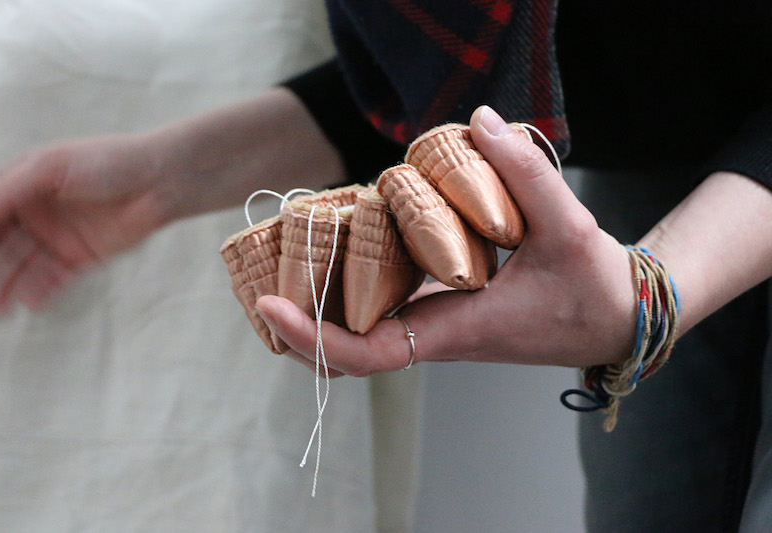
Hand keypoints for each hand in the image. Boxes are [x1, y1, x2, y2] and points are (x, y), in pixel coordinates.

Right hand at [0, 87, 344, 315]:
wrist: (162, 181)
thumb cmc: (109, 161)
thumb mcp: (51, 167)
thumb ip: (9, 191)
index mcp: (23, 185)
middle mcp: (36, 212)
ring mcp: (58, 235)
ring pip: (21, 265)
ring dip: (6, 284)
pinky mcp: (81, 256)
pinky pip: (52, 277)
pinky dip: (38, 289)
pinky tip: (29, 302)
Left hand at [255, 105, 637, 374]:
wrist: (615, 317)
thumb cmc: (596, 287)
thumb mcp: (570, 227)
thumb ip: (525, 172)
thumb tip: (477, 121)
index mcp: (458, 329)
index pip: (369, 353)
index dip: (314, 338)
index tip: (270, 307)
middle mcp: (437, 334)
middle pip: (347, 348)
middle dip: (299, 324)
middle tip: (261, 275)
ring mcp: (438, 324)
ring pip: (362, 329)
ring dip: (320, 304)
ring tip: (289, 253)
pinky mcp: (445, 310)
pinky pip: (385, 307)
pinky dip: (354, 284)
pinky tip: (344, 243)